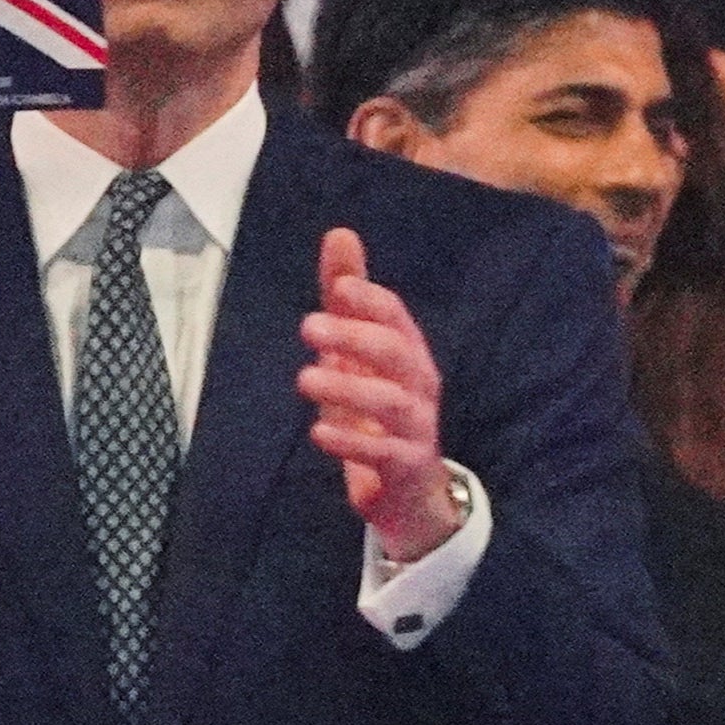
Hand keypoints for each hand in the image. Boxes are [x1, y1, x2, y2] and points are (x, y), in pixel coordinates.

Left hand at [301, 228, 461, 563]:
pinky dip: (353, 441)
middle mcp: (418, 386)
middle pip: (399, 353)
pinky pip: (386, 452)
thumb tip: (340, 233)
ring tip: (305, 378)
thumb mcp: (357, 352)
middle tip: (309, 326)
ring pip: (392, 401)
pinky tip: (319, 432)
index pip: (397, 318)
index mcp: (407, 354)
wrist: (408, 490)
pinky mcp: (405, 466)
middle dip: (357, 337)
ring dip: (348, 387)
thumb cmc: (376, 411)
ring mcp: (416, 427)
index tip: (340, 286)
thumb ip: (346, 298)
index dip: (372, 301)